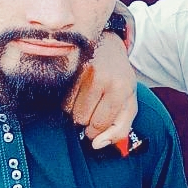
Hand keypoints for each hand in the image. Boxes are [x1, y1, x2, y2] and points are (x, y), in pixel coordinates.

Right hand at [64, 32, 138, 149]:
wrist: (107, 42)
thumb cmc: (119, 78)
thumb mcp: (128, 102)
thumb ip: (120, 128)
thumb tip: (97, 145)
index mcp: (121, 89)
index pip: (99, 125)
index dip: (94, 130)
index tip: (95, 123)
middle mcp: (102, 78)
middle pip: (81, 118)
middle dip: (85, 117)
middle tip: (91, 104)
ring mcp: (83, 70)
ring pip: (68, 109)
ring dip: (73, 108)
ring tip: (84, 95)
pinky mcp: (68, 65)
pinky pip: (59, 96)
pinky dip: (65, 97)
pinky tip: (75, 88)